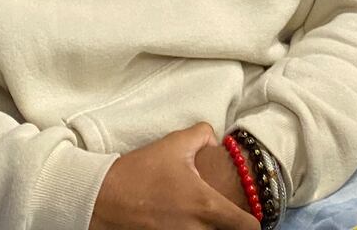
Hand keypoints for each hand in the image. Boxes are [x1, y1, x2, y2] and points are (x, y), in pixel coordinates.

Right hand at [91, 123, 259, 229]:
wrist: (103, 196)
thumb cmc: (141, 170)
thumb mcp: (175, 143)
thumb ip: (203, 135)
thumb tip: (216, 140)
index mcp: (205, 205)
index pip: (248, 227)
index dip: (254, 220)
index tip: (251, 214)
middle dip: (229, 226)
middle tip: (225, 214)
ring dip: (209, 229)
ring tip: (199, 215)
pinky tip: (182, 220)